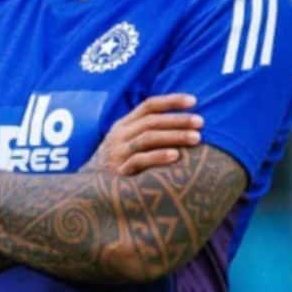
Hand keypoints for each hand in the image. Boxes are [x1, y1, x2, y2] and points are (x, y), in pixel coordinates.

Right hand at [82, 93, 202, 175]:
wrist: (90, 190)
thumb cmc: (120, 164)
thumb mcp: (127, 143)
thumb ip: (146, 131)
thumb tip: (184, 123)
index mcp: (123, 124)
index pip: (148, 106)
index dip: (171, 101)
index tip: (194, 101)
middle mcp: (120, 135)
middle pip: (151, 121)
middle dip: (178, 120)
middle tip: (201, 122)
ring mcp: (118, 152)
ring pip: (148, 138)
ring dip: (174, 136)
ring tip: (196, 138)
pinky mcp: (119, 171)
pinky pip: (140, 160)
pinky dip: (159, 156)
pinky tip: (176, 156)